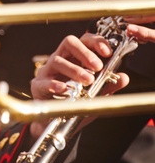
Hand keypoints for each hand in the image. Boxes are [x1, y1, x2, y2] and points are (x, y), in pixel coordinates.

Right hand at [27, 28, 154, 135]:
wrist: (54, 122)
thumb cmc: (73, 103)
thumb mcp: (96, 94)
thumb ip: (108, 85)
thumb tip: (124, 78)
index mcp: (75, 57)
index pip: (85, 40)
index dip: (96, 42)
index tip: (108, 53)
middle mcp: (60, 59)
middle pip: (69, 43)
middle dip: (85, 52)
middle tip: (97, 66)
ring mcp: (47, 71)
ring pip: (57, 60)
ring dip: (74, 70)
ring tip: (87, 81)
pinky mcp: (37, 85)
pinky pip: (44, 82)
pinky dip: (55, 84)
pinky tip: (65, 90)